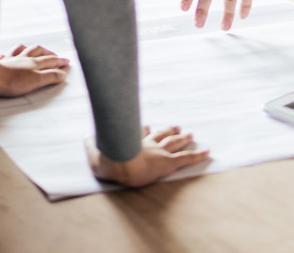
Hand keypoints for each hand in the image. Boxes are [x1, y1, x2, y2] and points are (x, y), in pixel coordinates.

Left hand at [0, 44, 70, 96]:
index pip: (51, 60)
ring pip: (24, 49)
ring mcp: (12, 59)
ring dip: (32, 49)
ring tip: (36, 49)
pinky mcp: (1, 63)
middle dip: (49, 53)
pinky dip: (12, 53)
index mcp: (34, 63)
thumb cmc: (11, 81)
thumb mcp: (35, 82)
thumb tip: (62, 74)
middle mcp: (23, 58)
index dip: (60, 61)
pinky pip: (7, 54)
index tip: (66, 62)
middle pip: (39, 51)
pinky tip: (11, 54)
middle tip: (55, 56)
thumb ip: (50, 77)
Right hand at [87, 125, 210, 187]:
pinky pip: (187, 158)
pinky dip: (198, 155)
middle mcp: (148, 143)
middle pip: (162, 134)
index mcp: (133, 140)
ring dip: (183, 138)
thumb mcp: (94, 154)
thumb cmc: (108, 162)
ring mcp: (160, 151)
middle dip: (170, 130)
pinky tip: (208, 153)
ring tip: (190, 134)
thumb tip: (85, 136)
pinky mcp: (168, 161)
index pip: (142, 132)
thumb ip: (90, 145)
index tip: (149, 126)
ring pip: (175, 142)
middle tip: (178, 127)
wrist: (121, 166)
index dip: (146, 129)